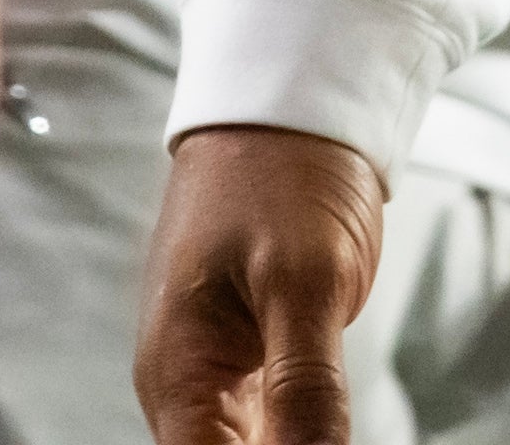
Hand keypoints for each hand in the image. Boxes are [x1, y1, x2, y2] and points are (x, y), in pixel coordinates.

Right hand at [136, 126, 385, 444]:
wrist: (291, 98)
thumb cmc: (282, 170)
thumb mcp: (304, 280)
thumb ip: (304, 387)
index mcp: (179, 374)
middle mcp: (189, 380)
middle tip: (330, 430)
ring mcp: (221, 362)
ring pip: (251, 442)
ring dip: (290, 441)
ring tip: (329, 426)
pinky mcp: (255, 343)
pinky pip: (270, 413)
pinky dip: (298, 427)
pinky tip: (327, 426)